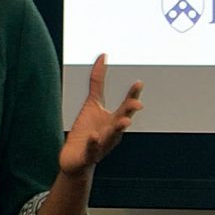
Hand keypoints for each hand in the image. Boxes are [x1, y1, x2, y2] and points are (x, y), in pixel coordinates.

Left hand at [62, 54, 141, 175]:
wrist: (76, 159)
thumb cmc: (87, 131)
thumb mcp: (92, 103)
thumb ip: (97, 81)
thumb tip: (103, 55)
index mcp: (114, 120)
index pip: (126, 106)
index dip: (132, 95)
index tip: (138, 83)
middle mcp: (112, 132)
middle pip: (122, 120)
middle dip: (129, 112)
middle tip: (137, 104)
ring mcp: (102, 144)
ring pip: (111, 137)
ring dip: (118, 129)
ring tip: (125, 122)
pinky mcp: (88, 154)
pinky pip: (92, 149)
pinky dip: (94, 143)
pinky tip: (94, 137)